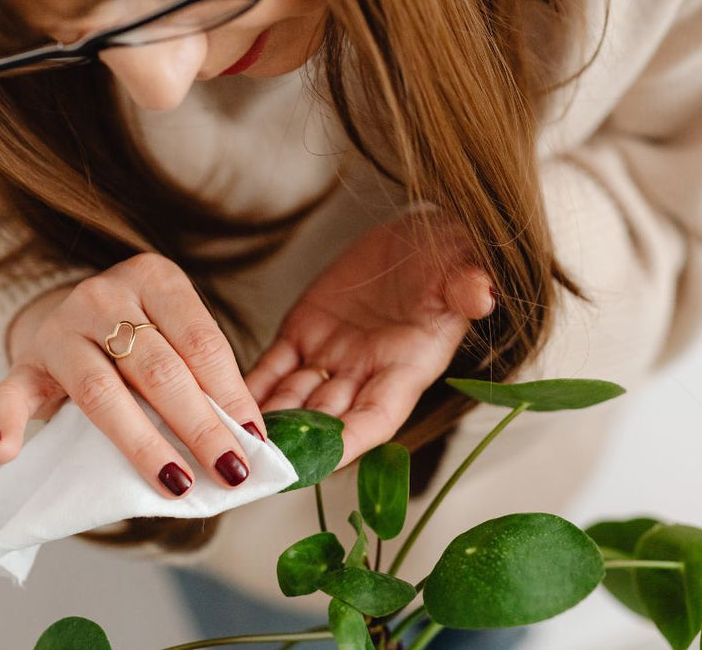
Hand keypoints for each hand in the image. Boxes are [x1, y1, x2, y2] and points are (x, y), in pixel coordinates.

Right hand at [0, 252, 266, 498]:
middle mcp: (104, 296)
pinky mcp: (25, 362)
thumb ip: (204, 376)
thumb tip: (251, 442)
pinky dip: (4, 423)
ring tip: (176, 482)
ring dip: (142, 443)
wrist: (74, 317)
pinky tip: (4, 453)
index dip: (232, 395)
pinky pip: (9, 394)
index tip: (256, 443)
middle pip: (158, 369)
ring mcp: (60, 328)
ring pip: (102, 391)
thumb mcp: (176, 336)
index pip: (201, 342)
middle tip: (230, 472)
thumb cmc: (143, 336)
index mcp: (155, 280)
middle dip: (200, 427)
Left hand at [244, 207, 496, 467]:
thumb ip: (466, 286)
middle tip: (257, 467)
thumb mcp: (463, 266)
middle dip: (294, 447)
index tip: (318, 464)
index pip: (376, 417)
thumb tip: (480, 292)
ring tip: (230, 441)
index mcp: (409, 367)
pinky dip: (249, 387)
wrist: (421, 235)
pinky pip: (273, 368)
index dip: (349, 442)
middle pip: (327, 420)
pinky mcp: (305, 333)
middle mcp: (367, 372)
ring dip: (264, 424)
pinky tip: (221, 404)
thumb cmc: (450, 255)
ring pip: (293, 400)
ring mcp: (333, 356)